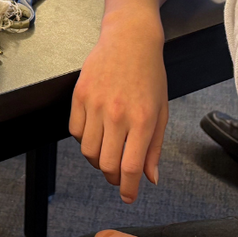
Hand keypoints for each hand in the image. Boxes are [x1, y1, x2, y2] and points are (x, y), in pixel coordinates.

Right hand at [69, 8, 167, 202]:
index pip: (130, 167)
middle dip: (112, 178)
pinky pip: (76, 131)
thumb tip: (150, 178)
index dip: (128, 189)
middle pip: (106, 164)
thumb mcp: (161, 111)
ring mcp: (95, 104)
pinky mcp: (79, 95)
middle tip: (117, 177)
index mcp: (143, 120)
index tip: (128, 197)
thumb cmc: (150, 74)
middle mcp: (118, 114)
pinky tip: (96, 134)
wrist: (130, 39)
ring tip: (107, 154)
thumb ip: (154, 147)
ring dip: (97, 160)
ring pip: (88, 151)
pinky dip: (84, 140)